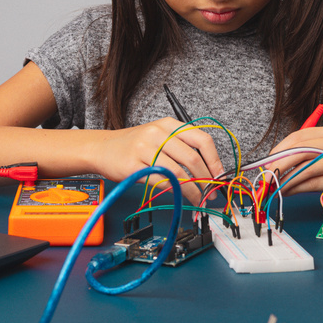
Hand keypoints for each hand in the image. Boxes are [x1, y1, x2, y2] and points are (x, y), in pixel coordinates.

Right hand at [91, 117, 224, 204]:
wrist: (102, 148)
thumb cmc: (134, 145)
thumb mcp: (159, 136)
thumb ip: (181, 147)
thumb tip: (209, 170)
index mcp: (169, 124)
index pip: (201, 139)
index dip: (214, 160)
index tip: (220, 175)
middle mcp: (158, 133)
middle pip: (192, 158)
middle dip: (206, 179)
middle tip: (211, 192)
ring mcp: (144, 148)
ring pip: (178, 172)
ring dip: (192, 190)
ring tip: (198, 198)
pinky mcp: (133, 165)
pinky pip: (160, 180)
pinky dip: (173, 190)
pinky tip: (179, 195)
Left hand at [264, 125, 322, 197]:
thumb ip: (305, 154)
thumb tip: (275, 165)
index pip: (299, 137)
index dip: (280, 150)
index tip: (266, 162)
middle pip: (302, 151)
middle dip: (280, 164)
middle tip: (267, 176)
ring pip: (308, 169)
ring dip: (288, 180)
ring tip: (276, 187)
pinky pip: (316, 184)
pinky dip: (299, 188)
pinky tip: (289, 191)